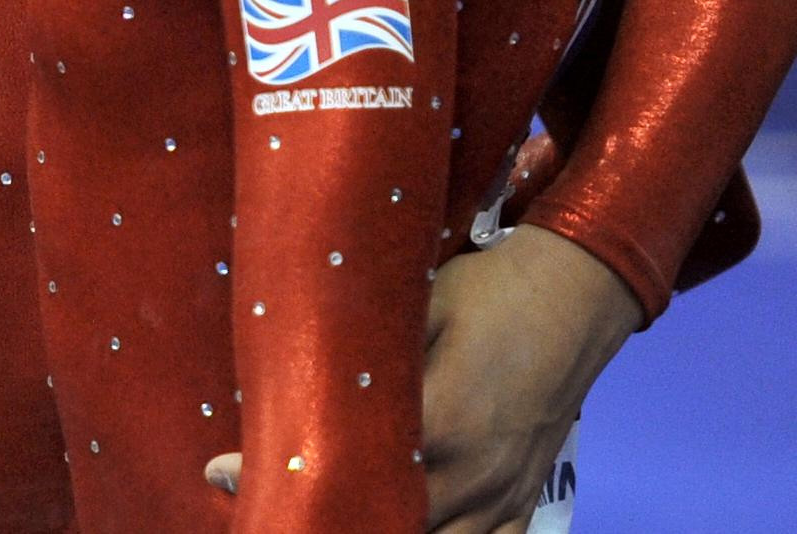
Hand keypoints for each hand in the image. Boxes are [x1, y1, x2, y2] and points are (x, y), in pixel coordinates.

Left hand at [201, 224, 638, 528]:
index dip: (284, 472)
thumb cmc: (486, 292)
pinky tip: (385, 522)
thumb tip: (284, 368)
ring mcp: (503, 494)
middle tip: (267, 500)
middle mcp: (476, 474)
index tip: (225, 470)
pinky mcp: (522, 498)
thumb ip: (361, 352)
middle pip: (386, 523)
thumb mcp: (416, 305)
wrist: (576, 297)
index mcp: (445, 421)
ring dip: (374, 529)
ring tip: (321, 512)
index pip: (351, 468)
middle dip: (323, 517)